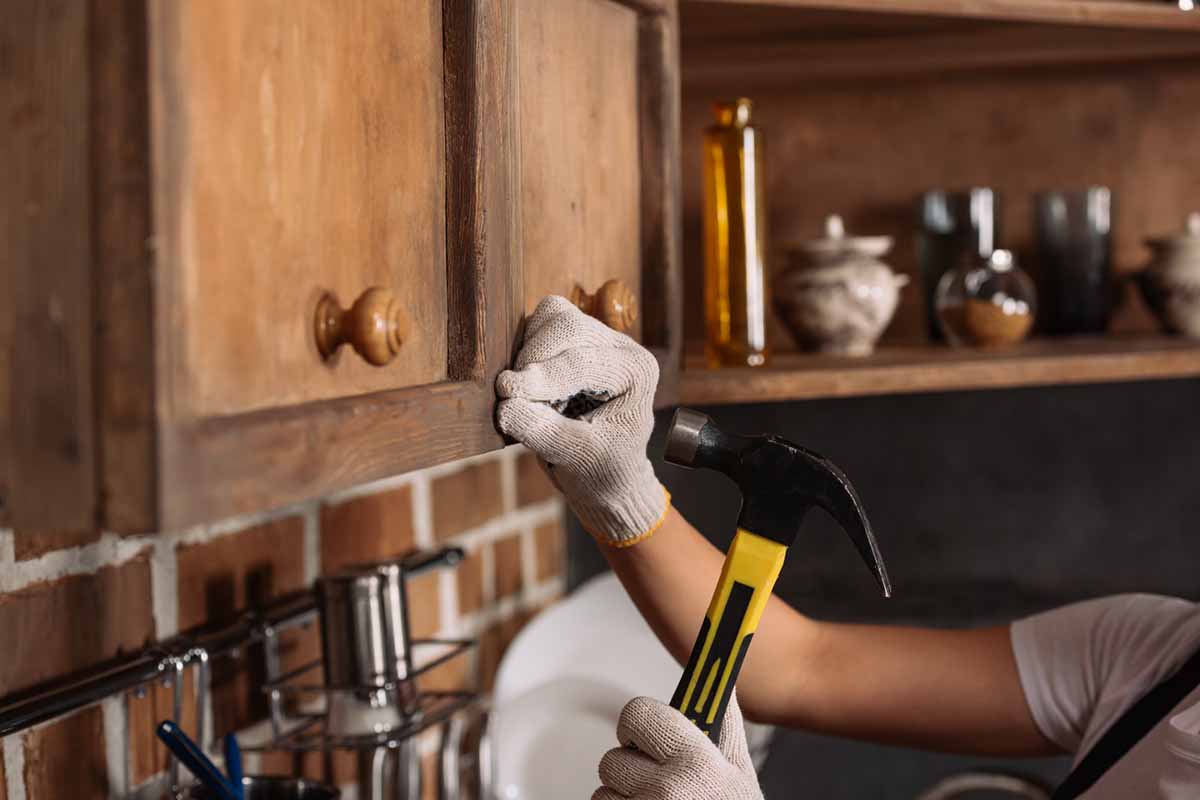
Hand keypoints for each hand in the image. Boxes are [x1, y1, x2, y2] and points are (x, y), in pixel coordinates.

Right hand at [496, 296, 667, 545]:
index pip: (584, 362)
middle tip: (512, 394)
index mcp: (636, 371)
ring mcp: (595, 336)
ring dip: (529, 352)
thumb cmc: (603, 468)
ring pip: (552, 317)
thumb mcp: (578, 458)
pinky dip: (525, 348)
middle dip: (534, 358)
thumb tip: (504, 407)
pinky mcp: (569, 337)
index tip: (508, 391)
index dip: (542, 377)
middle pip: (568, 326)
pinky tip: (530, 385)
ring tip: (530, 395)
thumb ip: (544, 431)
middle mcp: (619, 346)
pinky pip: (538, 324)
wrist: (605, 473)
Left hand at [593, 694, 763, 799]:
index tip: (649, 736)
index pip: (637, 714)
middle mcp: (665, 793)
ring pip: (603, 793)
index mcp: (696, 765)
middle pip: (613, 758)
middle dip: (632, 770)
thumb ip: (724, 727)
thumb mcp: (739, 776)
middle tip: (659, 785)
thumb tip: (720, 682)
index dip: (640, 725)